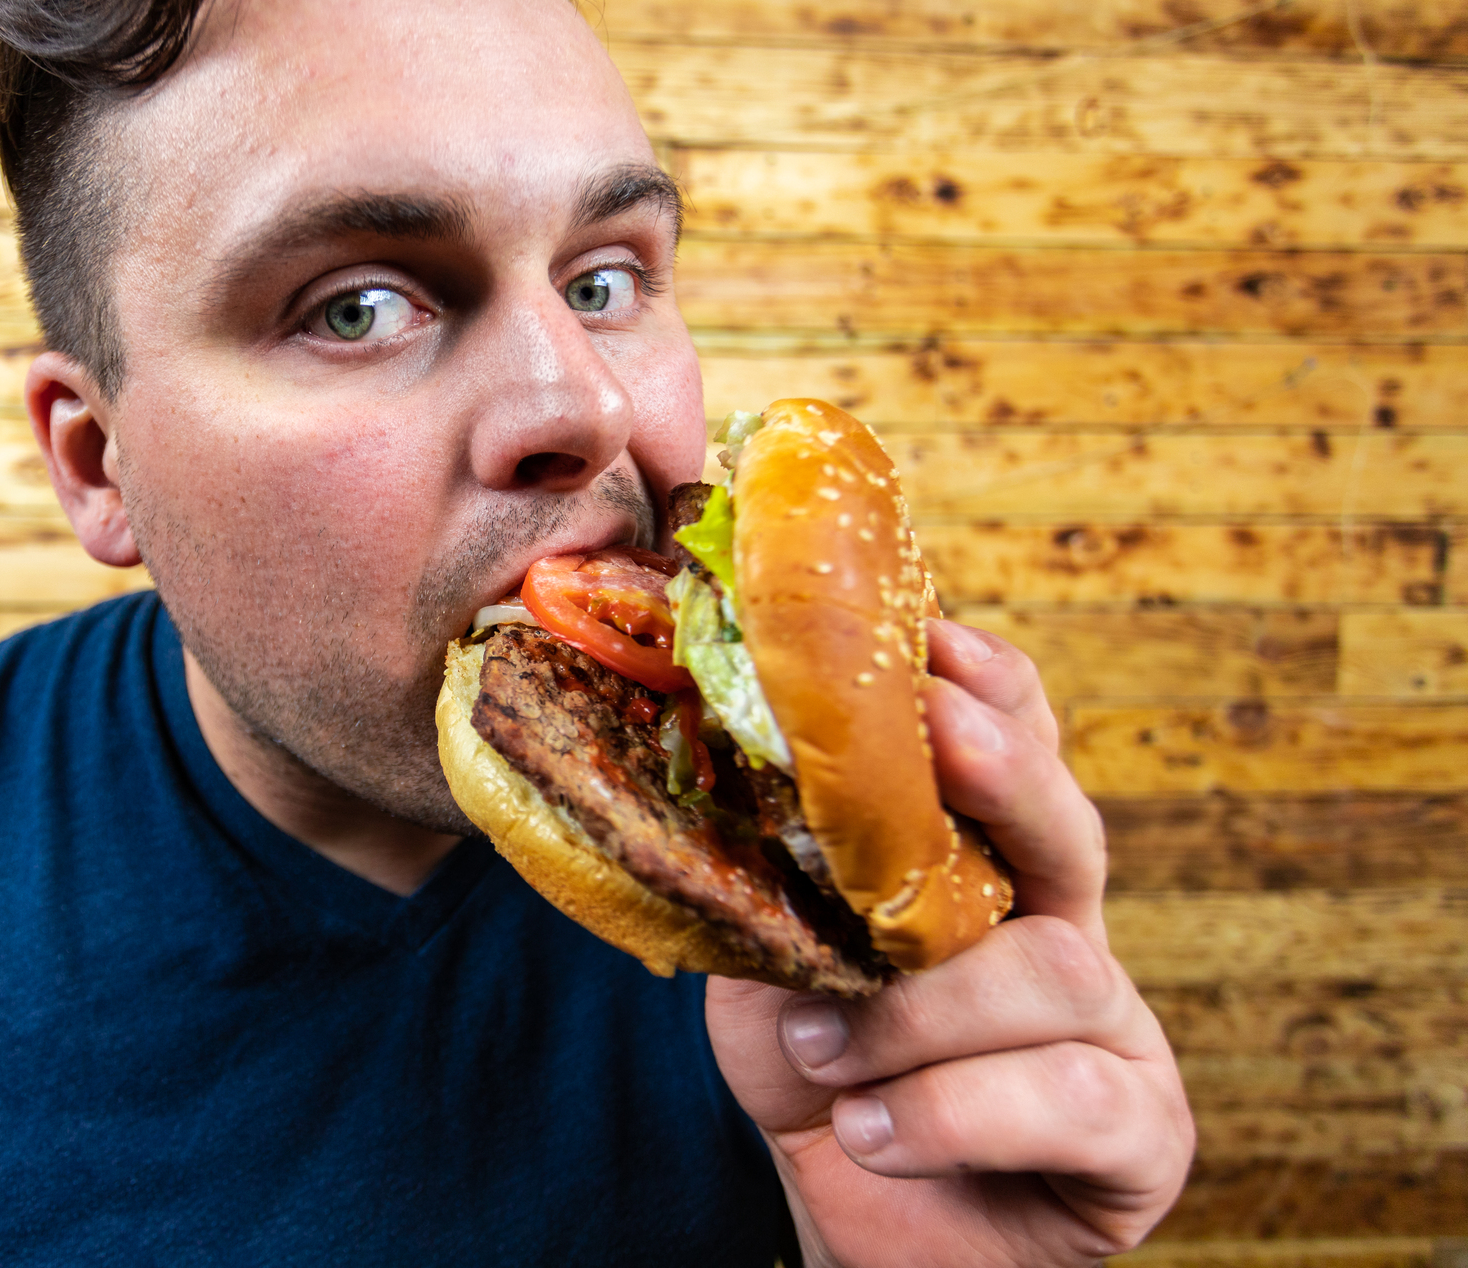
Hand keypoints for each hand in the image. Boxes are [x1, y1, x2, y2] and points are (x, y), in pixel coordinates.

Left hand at [706, 618, 1194, 1265]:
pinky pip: (1072, 1097)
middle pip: (1071, 832)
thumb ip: (765, 884)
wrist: (852, 1220)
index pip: (1016, 755)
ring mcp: (1113, 1031)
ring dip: (920, 1010)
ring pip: (1055, 970)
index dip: (993, 691)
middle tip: (941, 738)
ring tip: (819, 1048)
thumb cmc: (820, 1076)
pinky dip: (954, 1111)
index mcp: (987, 875)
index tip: (936, 639)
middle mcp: (1062, 932)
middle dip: (1007, 777)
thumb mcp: (769, 965)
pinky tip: (872, 1128)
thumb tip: (712, 772)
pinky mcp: (1136, 1135)